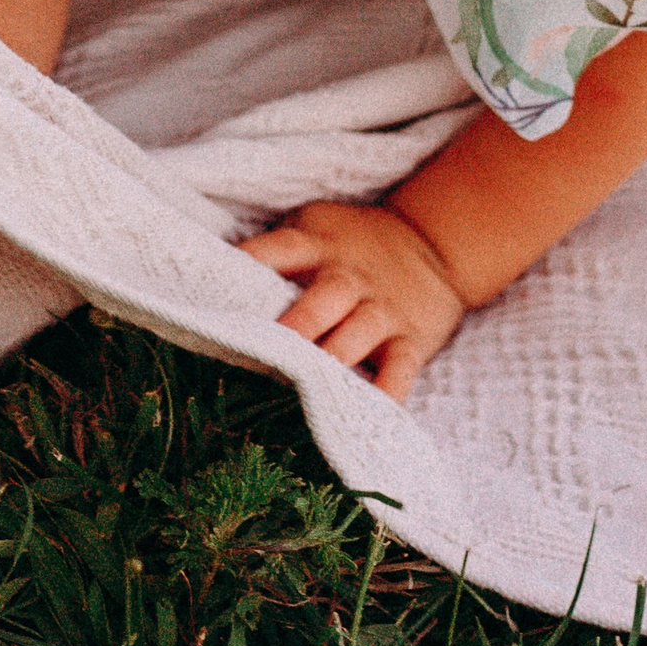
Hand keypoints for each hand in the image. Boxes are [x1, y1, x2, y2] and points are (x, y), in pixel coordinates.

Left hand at [237, 200, 465, 404]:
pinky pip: (399, 371)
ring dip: (332, 362)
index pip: (278, 249)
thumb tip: (213, 287)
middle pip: (322, 300)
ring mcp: (381, 309)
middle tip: (265, 354)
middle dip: (296, 328)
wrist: (433, 243)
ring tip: (307, 390)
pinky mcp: (411, 340)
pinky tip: (365, 416)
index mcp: (317, 243)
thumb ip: (277, 254)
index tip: (218, 295)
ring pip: (356, 337)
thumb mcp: (316, 228)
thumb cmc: (350, 246)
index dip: (250, 265)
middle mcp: (348, 276)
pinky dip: (385, 395)